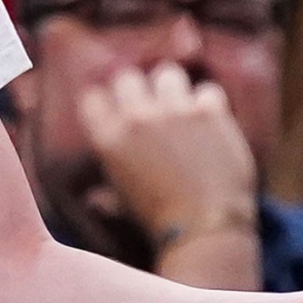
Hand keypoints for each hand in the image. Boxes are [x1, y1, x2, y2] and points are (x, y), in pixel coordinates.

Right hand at [78, 62, 256, 236]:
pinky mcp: (208, 113)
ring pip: (168, 74)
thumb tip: (92, 200)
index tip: (116, 110)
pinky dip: (208, 104)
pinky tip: (210, 121)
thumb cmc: (158, 221)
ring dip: (173, 89)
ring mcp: (173, 111)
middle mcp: (135, 117)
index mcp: (107, 138)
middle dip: (138, 90)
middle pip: (127, 77)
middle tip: (150, 106)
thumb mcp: (118, 206)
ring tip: (181, 107)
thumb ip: (103, 195)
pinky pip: (207, 90)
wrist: (206, 228)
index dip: (105, 103)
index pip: (92, 97)